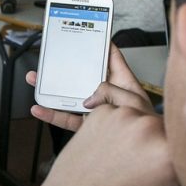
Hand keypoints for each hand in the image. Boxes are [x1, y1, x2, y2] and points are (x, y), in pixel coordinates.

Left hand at [14, 103, 185, 185]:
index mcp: (172, 153)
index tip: (185, 179)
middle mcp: (148, 126)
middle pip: (175, 129)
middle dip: (170, 152)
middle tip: (151, 180)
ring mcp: (121, 117)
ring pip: (148, 115)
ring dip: (146, 135)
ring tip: (133, 167)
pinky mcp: (100, 115)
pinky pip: (121, 109)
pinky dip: (123, 125)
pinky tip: (120, 150)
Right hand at [26, 43, 150, 131]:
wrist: (148, 153)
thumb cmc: (149, 127)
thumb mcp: (133, 101)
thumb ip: (109, 92)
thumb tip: (87, 100)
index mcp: (123, 83)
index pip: (113, 58)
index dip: (103, 44)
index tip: (91, 31)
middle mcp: (108, 95)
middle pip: (82, 76)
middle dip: (64, 66)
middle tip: (49, 57)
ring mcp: (96, 110)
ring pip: (69, 96)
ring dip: (51, 89)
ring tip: (36, 80)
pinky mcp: (88, 126)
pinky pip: (66, 118)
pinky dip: (52, 114)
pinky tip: (40, 109)